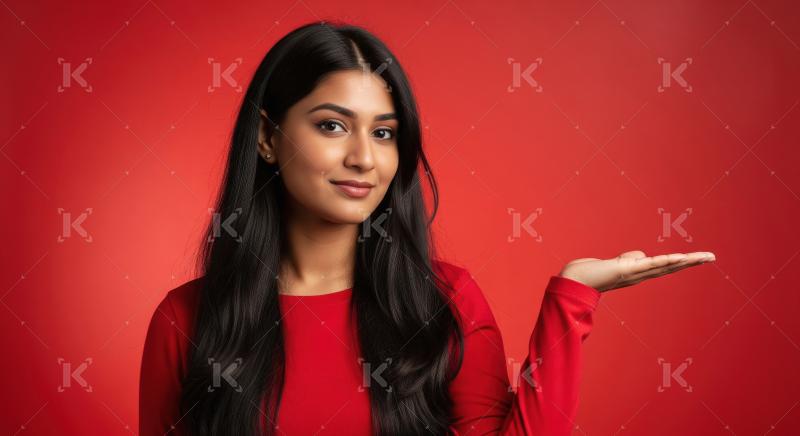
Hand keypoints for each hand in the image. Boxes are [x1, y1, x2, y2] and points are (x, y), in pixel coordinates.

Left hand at [558, 250, 715, 291]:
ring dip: (685, 260)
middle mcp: (639, 275)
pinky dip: (665, 261)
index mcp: (637, 272)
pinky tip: (679, 257)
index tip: (699, 257)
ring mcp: (634, 273)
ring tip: (704, 256)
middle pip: (670, 266)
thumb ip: (629, 259)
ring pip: (665, 265)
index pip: (664, 266)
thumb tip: (641, 256)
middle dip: (691, 262)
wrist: (573, 281)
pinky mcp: (626, 269)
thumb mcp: (615, 263)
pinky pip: (650, 265)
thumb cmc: (592, 272)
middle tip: (712, 256)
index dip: (681, 261)